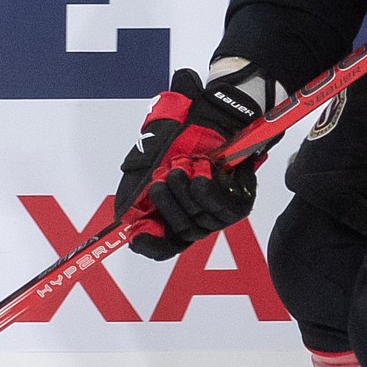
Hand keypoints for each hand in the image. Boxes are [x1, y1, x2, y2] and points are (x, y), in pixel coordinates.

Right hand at [112, 66, 267, 259]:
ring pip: (199, 219)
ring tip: (181, 165)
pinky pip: (219, 206)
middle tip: (161, 177)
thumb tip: (128, 226)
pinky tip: (201, 170)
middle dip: (166, 202)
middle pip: (181, 233)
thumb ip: (132, 201)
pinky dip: (205, 188)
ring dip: (184, 189)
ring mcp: (219, 215)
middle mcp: (197, 222)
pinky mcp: (239, 203)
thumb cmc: (171, 145)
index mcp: (172, 219)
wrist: (199, 119)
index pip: (163, 247)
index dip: (151, 243)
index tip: (138, 235)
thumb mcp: (141, 173)